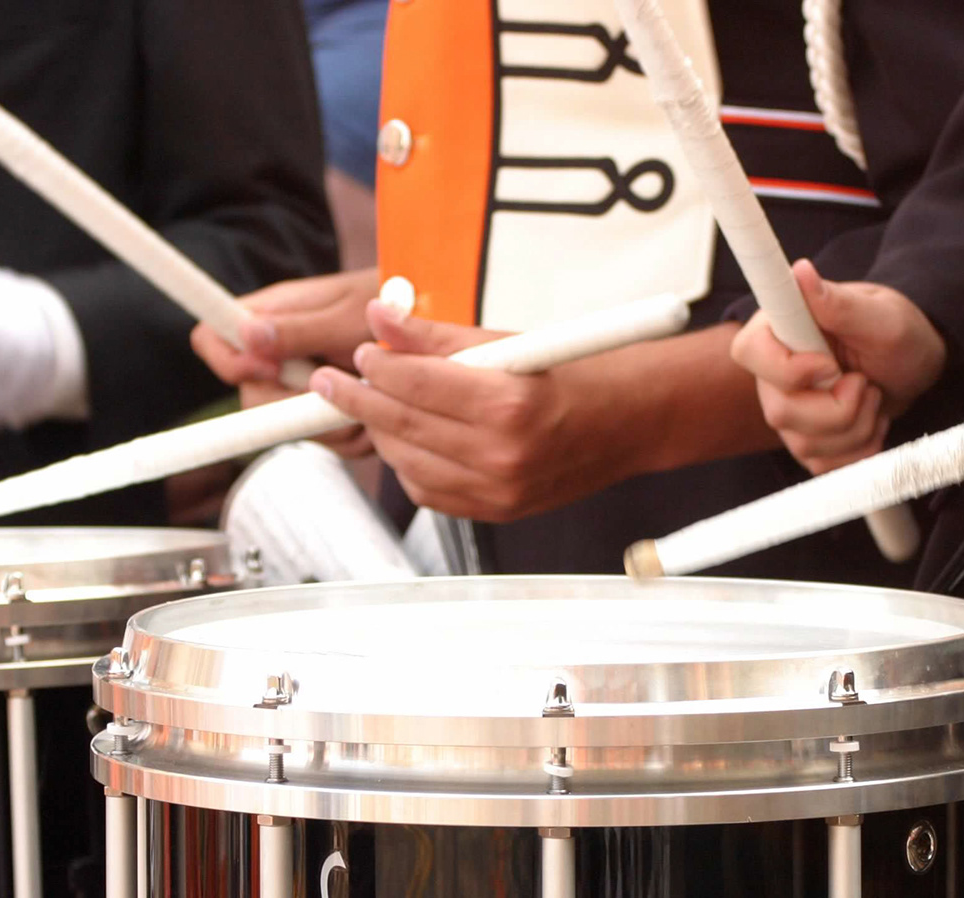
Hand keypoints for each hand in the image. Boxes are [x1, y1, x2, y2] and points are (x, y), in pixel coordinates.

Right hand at [190, 268, 378, 455]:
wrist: (435, 324)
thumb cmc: (394, 301)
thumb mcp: (349, 313)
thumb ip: (299, 328)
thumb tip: (247, 334)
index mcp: (273, 316)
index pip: (213, 337)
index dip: (228, 360)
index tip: (269, 368)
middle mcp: (280, 352)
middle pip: (250, 396)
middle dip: (289, 405)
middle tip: (333, 392)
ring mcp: (302, 385)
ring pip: (288, 426)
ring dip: (329, 423)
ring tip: (370, 397)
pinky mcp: (327, 412)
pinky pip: (325, 438)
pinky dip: (352, 435)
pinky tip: (379, 412)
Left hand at [306, 302, 606, 521]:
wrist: (629, 423)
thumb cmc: (576, 374)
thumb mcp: (509, 342)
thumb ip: (437, 336)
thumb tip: (381, 319)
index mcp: (509, 404)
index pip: (417, 384)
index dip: (379, 367)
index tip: (362, 352)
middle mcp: (503, 455)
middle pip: (404, 427)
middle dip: (361, 400)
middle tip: (334, 381)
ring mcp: (498, 490)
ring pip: (408, 463)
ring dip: (381, 433)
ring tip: (369, 404)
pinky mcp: (495, 511)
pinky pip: (428, 491)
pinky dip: (408, 464)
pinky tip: (405, 438)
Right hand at [730, 259, 944, 472]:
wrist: (912, 367)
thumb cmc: (897, 332)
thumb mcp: (879, 315)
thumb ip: (837, 302)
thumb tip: (800, 272)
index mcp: (780, 329)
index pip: (749, 352)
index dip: (790, 370)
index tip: (831, 365)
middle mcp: (774, 373)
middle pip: (781, 411)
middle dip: (839, 409)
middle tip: (865, 382)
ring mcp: (787, 410)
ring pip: (805, 445)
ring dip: (857, 428)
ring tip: (872, 396)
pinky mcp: (805, 440)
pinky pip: (822, 466)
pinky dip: (858, 451)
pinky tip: (870, 422)